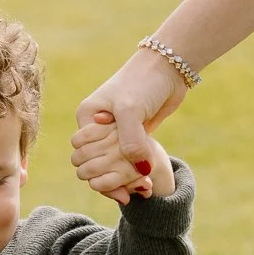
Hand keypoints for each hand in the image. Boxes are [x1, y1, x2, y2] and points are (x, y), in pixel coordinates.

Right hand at [70, 48, 190, 200]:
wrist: (170, 67)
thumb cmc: (143, 82)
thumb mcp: (131, 110)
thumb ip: (130, 142)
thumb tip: (139, 171)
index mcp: (87, 118)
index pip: (83, 156)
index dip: (99, 171)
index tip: (120, 179)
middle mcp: (97, 127)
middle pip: (96, 164)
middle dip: (113, 178)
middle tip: (135, 186)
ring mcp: (116, 132)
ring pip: (114, 165)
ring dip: (126, 179)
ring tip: (144, 187)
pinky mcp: (134, 136)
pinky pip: (129, 161)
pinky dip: (136, 173)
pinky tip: (147, 182)